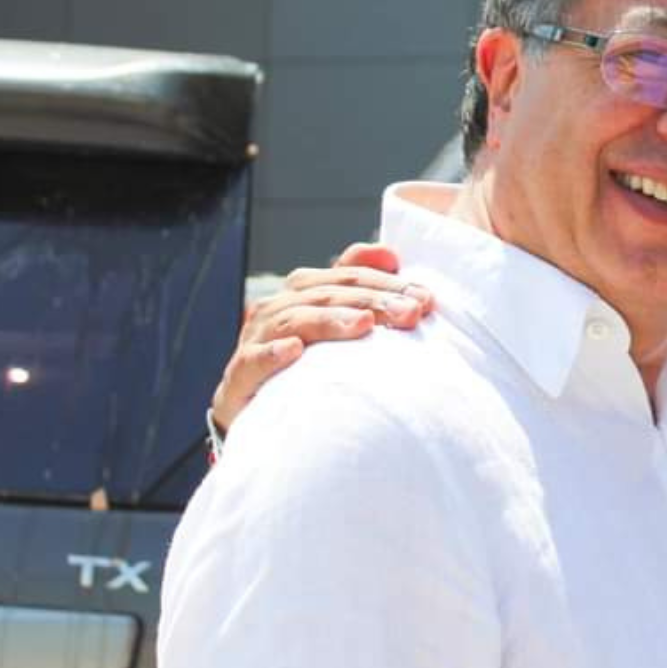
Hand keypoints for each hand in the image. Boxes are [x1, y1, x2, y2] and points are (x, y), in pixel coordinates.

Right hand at [209, 242, 431, 434]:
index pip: (350, 276)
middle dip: (372, 301)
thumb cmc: (307, 366)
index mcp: (304, 291)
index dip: (388, 284)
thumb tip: (390, 253)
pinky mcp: (239, 377)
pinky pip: (252, 361)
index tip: (426, 299)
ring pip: (293, 319)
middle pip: (327, 294)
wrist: (258, 414)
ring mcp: (255, 340)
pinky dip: (272, 353)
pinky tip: (294, 350)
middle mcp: (278, 308)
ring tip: (363, 324)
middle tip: (409, 314)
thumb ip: (360, 287)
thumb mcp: (338, 324)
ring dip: (329, 320)